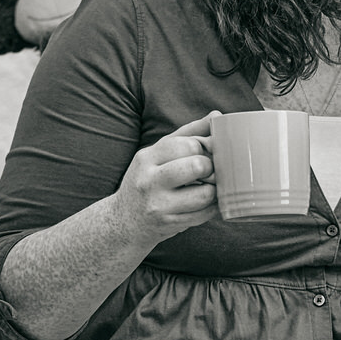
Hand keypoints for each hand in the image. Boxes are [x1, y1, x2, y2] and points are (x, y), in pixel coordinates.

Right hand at [110, 112, 218, 244]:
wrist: (123, 221)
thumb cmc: (148, 181)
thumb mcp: (158, 154)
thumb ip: (188, 133)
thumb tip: (217, 116)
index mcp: (146, 158)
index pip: (186, 144)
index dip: (204, 147)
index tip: (205, 153)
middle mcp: (149, 180)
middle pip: (198, 166)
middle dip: (211, 168)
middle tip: (208, 172)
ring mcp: (158, 205)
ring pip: (205, 193)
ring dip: (214, 190)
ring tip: (208, 188)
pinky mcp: (169, 224)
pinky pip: (204, 214)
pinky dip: (212, 208)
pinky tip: (205, 203)